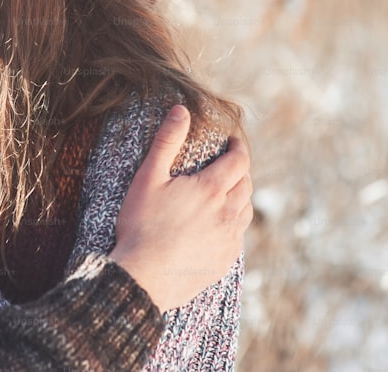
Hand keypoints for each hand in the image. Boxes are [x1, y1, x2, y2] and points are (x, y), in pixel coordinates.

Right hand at [109, 105, 251, 309]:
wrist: (142, 277)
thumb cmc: (141, 225)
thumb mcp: (148, 178)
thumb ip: (167, 142)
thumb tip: (181, 110)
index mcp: (212, 189)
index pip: (239, 160)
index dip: (237, 147)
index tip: (231, 141)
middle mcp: (228, 214)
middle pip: (246, 184)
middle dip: (239, 170)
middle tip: (226, 165)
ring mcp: (229, 240)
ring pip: (245, 211)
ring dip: (240, 197)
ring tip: (224, 193)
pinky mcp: (224, 261)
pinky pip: (237, 237)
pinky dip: (232, 224)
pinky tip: (216, 225)